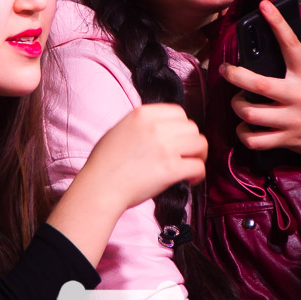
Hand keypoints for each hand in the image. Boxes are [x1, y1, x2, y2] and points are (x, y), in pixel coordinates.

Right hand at [76, 103, 206, 215]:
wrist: (99, 187)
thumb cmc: (105, 164)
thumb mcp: (120, 129)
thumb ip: (143, 124)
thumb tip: (163, 128)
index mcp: (143, 114)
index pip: (178, 112)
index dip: (182, 127)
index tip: (179, 139)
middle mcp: (157, 127)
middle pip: (192, 127)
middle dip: (192, 142)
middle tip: (187, 155)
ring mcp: (165, 147)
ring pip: (201, 144)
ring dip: (199, 156)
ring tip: (190, 167)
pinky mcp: (171, 169)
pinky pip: (198, 166)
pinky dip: (198, 174)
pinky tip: (190, 180)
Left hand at [221, 0, 300, 172]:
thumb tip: (287, 34)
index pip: (292, 44)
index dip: (277, 23)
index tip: (264, 6)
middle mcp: (299, 97)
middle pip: (258, 84)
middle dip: (234, 74)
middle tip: (225, 69)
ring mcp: (292, 120)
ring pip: (250, 113)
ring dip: (237, 105)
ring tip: (239, 100)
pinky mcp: (287, 140)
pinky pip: (255, 140)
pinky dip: (244, 134)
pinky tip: (245, 126)